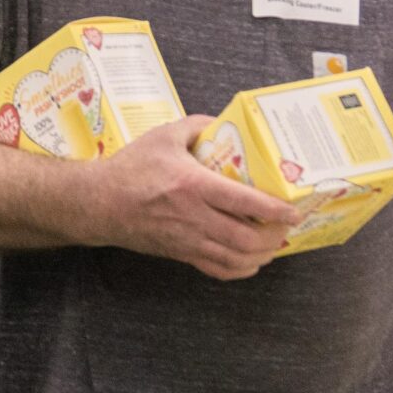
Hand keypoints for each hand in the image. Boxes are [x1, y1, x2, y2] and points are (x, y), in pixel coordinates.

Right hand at [87, 117, 296, 281]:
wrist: (99, 203)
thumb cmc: (131, 168)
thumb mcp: (164, 135)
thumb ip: (197, 125)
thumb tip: (225, 122)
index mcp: (193, 185)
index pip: (244, 203)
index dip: (274, 210)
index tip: (294, 210)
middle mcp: (194, 217)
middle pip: (246, 238)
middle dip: (274, 236)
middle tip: (287, 226)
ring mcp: (188, 240)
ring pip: (235, 258)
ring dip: (262, 255)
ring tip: (275, 243)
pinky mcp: (181, 254)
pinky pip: (217, 270)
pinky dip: (240, 269)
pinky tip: (251, 261)